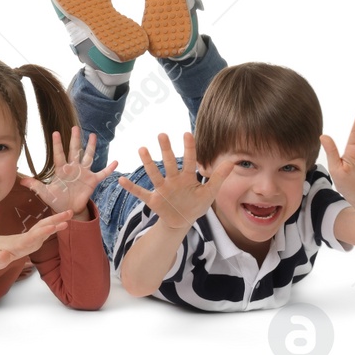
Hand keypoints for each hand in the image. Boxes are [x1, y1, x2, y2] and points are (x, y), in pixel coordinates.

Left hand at [0, 210, 72, 269]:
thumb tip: (4, 255)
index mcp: (17, 244)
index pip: (31, 238)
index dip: (41, 233)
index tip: (52, 226)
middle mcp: (25, 239)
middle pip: (41, 227)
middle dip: (54, 220)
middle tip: (69, 213)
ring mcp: (29, 238)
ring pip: (44, 226)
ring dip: (56, 220)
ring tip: (70, 214)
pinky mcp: (32, 239)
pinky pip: (44, 231)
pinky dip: (54, 226)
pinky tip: (63, 224)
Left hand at [21, 127, 115, 217]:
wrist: (68, 209)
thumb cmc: (56, 200)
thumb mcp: (45, 193)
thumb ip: (35, 186)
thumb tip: (21, 181)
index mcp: (61, 169)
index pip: (59, 154)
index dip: (57, 144)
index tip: (55, 132)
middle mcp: (73, 168)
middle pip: (74, 150)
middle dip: (75, 139)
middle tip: (75, 127)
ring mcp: (84, 173)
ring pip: (88, 156)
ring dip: (91, 147)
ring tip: (93, 135)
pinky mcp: (92, 180)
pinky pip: (102, 173)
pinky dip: (109, 168)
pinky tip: (116, 161)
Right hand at [117, 133, 234, 230]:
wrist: (182, 222)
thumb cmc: (196, 205)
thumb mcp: (210, 192)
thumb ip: (219, 177)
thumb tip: (232, 161)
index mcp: (187, 178)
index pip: (190, 161)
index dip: (189, 148)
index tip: (187, 133)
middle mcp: (173, 180)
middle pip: (170, 163)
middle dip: (167, 150)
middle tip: (163, 134)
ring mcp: (162, 189)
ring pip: (154, 174)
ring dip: (148, 163)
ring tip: (142, 149)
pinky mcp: (153, 200)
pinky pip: (140, 193)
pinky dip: (131, 188)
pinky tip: (121, 180)